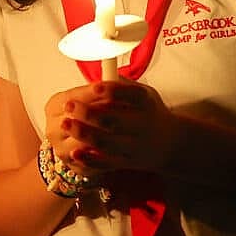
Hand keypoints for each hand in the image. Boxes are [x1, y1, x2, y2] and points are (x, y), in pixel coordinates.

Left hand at [45, 81, 179, 177]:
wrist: (171, 143)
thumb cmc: (149, 111)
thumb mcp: (144, 92)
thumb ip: (121, 83)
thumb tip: (99, 72)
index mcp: (145, 103)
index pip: (130, 95)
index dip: (111, 91)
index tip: (94, 87)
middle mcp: (142, 125)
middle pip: (114, 120)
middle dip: (89, 113)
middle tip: (69, 105)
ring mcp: (134, 146)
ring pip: (106, 142)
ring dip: (84, 134)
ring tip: (64, 124)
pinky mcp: (126, 162)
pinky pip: (107, 163)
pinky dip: (90, 160)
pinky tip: (74, 152)